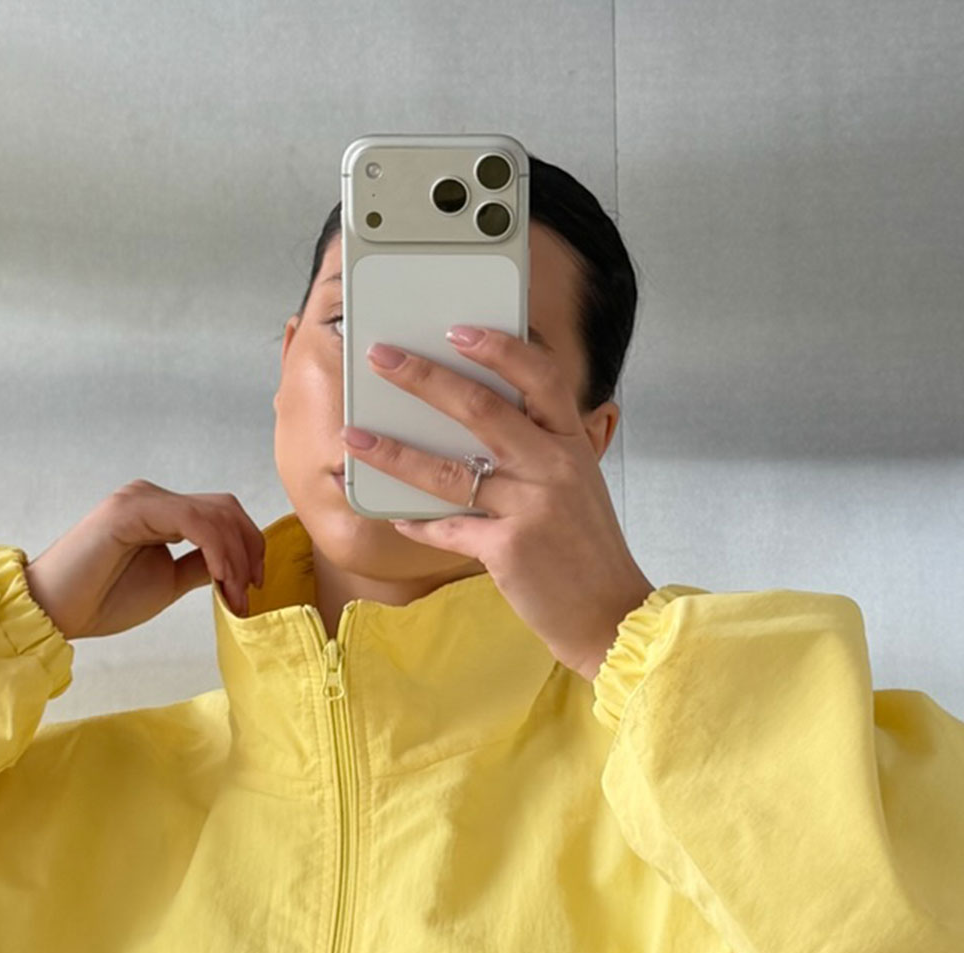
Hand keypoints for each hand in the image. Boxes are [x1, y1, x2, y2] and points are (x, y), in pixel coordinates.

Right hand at [24, 483, 265, 639]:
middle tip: (249, 594)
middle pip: (225, 508)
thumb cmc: (102, 600)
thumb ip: (198, 566)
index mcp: (160, 512)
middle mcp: (152, 497)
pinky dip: (217, 550)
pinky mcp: (130, 510)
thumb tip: (232, 566)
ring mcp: (141, 499)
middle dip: (249, 551)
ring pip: (214, 513)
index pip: (221, 514)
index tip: (253, 587)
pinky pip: (192, 521)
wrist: (56, 611)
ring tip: (234, 596)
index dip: (248, 546)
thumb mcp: (167, 582)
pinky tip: (220, 579)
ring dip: (235, 558)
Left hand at [341, 329, 654, 679]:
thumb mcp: (575, 483)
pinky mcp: (507, 549)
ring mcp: (530, 507)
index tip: (456, 329)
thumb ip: (536, 451)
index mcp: (571, 441)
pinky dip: (416, 522)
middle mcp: (553, 466)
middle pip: (479, 408)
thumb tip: (466, 425)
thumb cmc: (585, 547)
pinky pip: (446, 527)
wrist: (608, 612)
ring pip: (447, 470)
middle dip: (422, 378)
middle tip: (380, 357)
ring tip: (355, 437)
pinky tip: (394, 513)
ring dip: (393, 452)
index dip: (498, 347)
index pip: (539, 374)